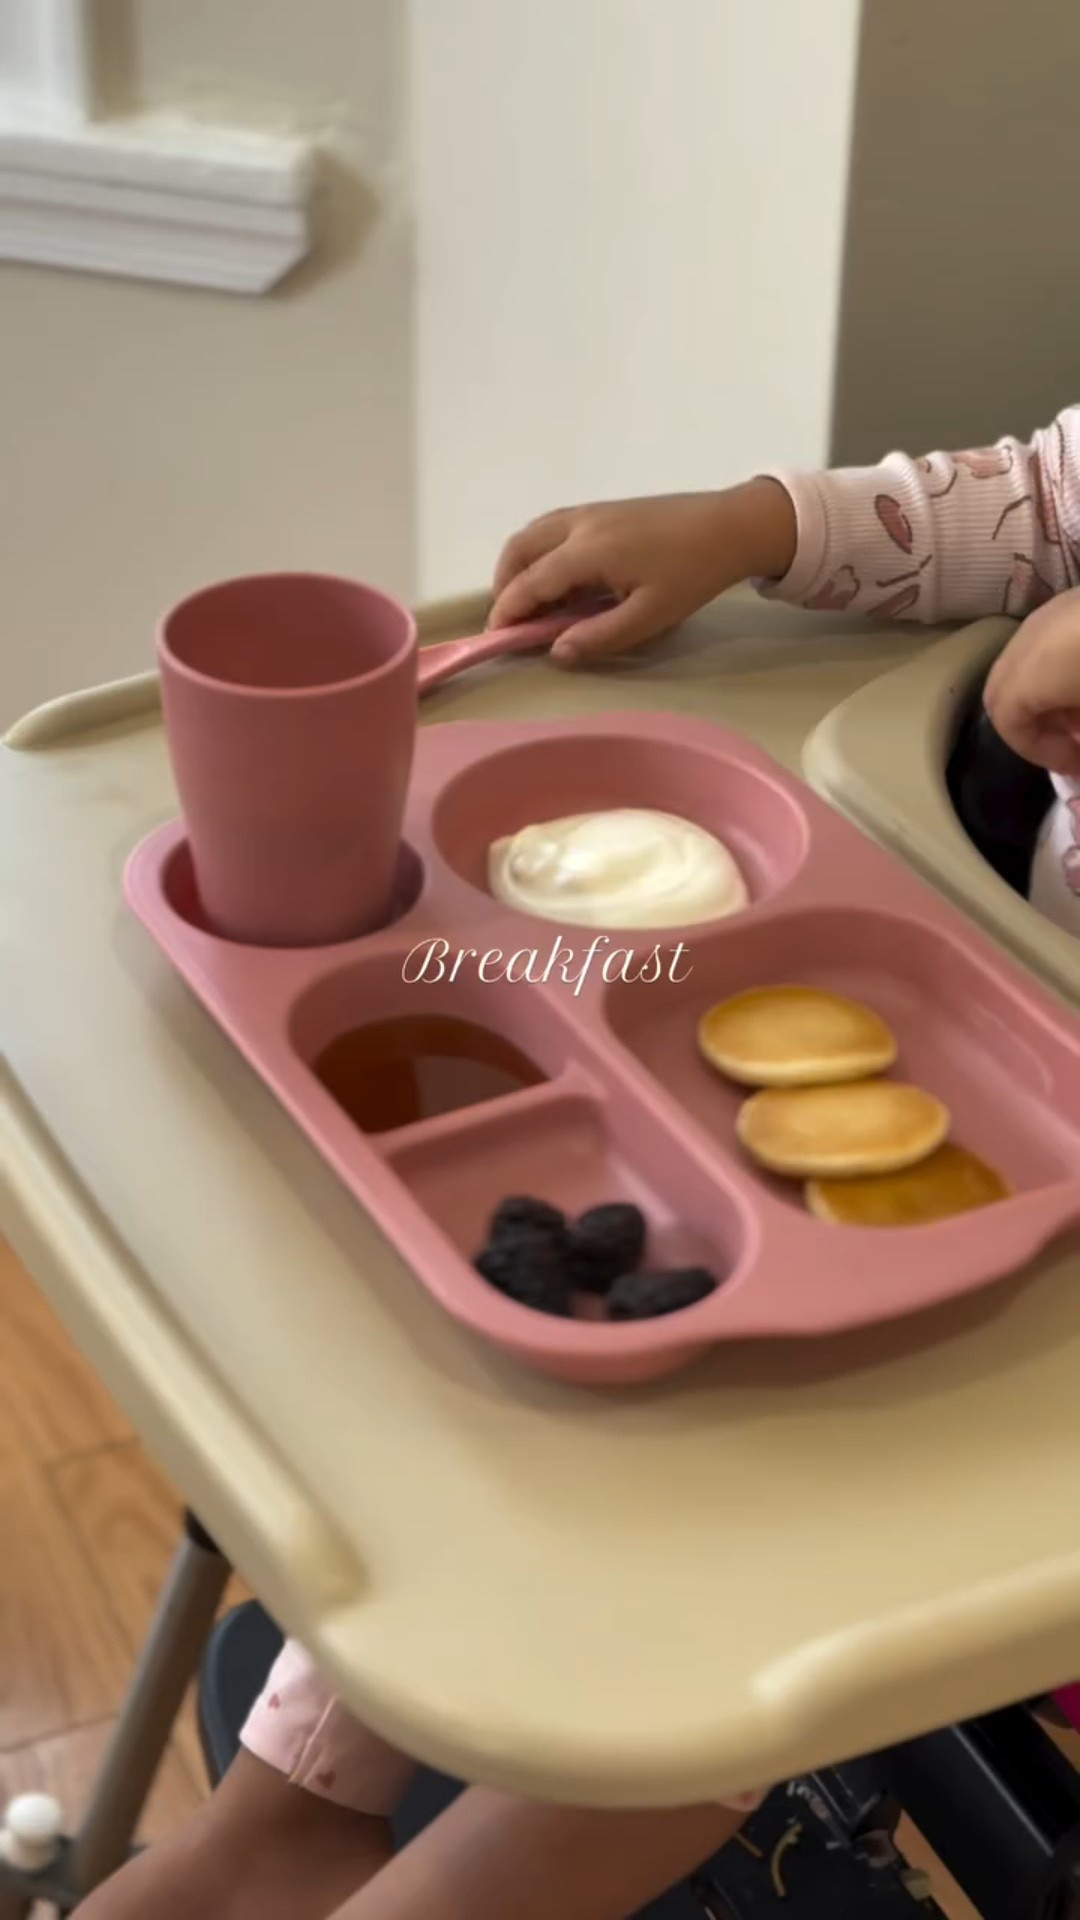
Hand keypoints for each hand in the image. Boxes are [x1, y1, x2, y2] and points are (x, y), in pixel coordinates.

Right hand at [488, 481, 796, 664]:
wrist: (731, 525)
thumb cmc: (693, 574)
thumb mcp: (650, 617)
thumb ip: (600, 637)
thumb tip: (556, 652)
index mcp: (587, 550)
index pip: (530, 582)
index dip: (509, 612)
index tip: (497, 638)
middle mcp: (579, 523)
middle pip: (520, 549)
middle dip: (506, 585)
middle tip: (515, 621)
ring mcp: (590, 511)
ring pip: (534, 534)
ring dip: (523, 567)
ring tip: (538, 605)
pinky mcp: (604, 509)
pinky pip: (554, 528)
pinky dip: (543, 553)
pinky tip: (565, 581)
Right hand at [984, 587, 1079, 774]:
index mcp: (1032, 672)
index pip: (1008, 722)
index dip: (1039, 753)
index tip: (1075, 765)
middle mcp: (1029, 639)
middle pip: (1003, 688)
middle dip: (1032, 724)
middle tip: (1071, 742)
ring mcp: (1051, 611)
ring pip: (1024, 662)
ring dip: (1046, 695)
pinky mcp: (1074, 598)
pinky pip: (1049, 640)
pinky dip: (1061, 667)